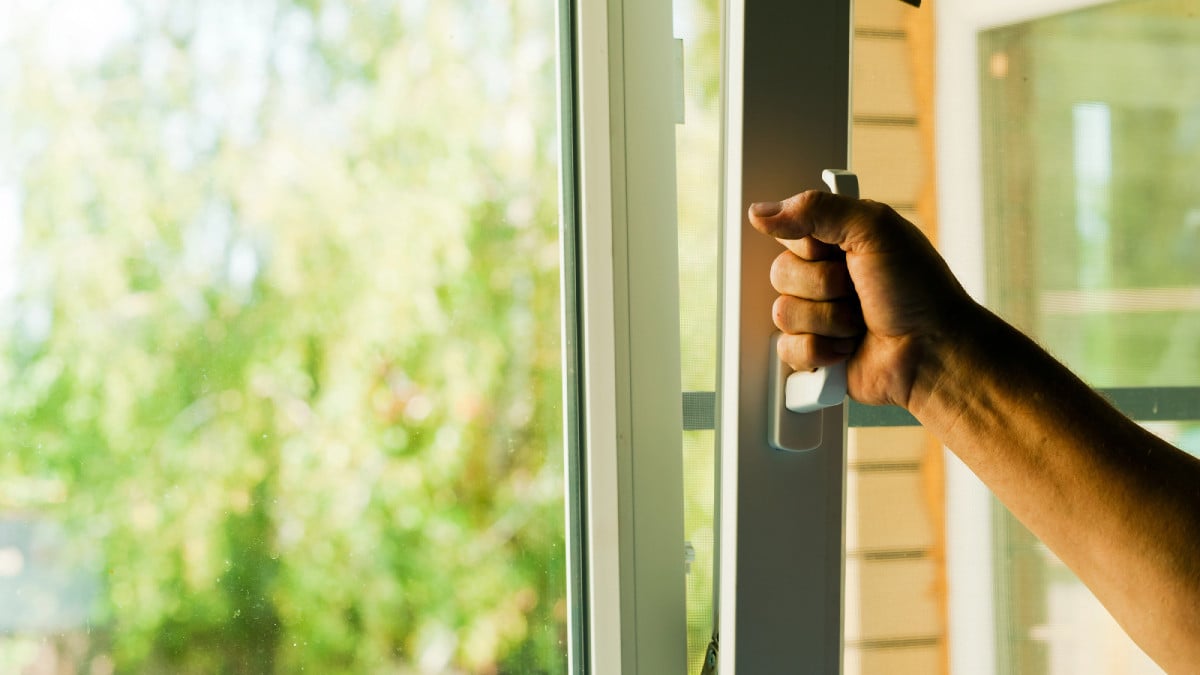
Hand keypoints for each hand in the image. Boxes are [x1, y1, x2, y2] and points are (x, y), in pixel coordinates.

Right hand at [748, 190, 976, 410]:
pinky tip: (848, 347)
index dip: (810, 246)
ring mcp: (820, 315)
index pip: (790, 233)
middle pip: (780, 274)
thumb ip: (817, 209)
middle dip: (823, 286)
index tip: (840, 250)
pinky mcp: (816, 352)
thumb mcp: (875, 228)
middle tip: (857, 290)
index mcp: (839, 240)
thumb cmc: (919, 291)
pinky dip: (820, 351)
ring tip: (859, 322)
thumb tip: (762, 212)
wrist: (934, 351)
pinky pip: (787, 349)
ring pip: (783, 313)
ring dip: (828, 321)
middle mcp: (826, 276)